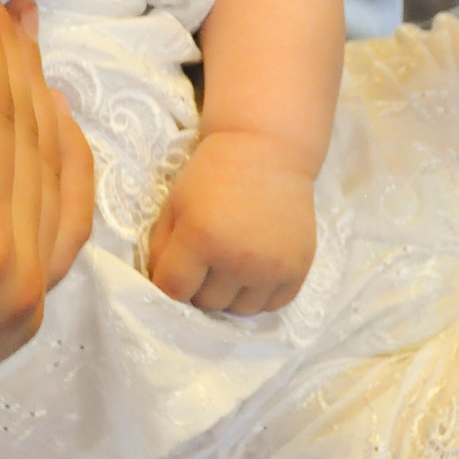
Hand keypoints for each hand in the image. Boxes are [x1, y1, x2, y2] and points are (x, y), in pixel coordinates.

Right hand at [0, 0, 94, 458]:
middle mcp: (21, 276)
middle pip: (34, 135)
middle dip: (15, 57)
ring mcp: (28, 303)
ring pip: (61, 175)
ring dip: (44, 101)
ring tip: (23, 38)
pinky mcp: (18, 317)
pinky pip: (64, 225)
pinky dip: (60, 164)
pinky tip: (49, 121)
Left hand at [147, 131, 316, 313]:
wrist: (267, 148)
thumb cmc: (213, 173)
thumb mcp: (175, 204)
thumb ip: (161, 249)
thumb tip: (160, 289)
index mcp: (200, 238)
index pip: (174, 291)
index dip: (169, 285)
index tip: (175, 273)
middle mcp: (238, 258)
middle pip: (208, 303)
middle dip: (199, 288)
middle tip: (205, 264)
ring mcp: (271, 266)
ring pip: (240, 310)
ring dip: (230, 295)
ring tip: (230, 267)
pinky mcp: (298, 267)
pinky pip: (274, 304)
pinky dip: (260, 295)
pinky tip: (255, 270)